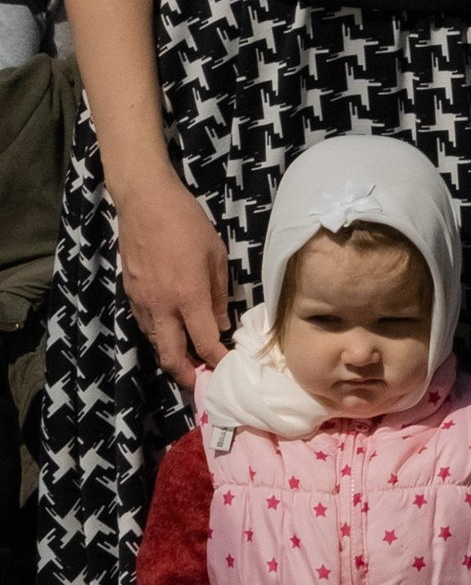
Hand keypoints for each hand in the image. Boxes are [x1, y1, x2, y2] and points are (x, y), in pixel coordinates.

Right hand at [118, 177, 233, 384]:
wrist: (145, 203)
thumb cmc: (188, 224)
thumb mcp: (216, 255)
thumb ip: (219, 294)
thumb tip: (221, 324)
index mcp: (189, 296)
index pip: (205, 342)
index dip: (217, 359)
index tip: (227, 367)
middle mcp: (163, 307)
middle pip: (171, 357)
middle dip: (187, 375)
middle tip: (201, 381)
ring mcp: (142, 303)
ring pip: (156, 344)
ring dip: (171, 356)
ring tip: (188, 359)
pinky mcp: (130, 296)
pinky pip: (145, 326)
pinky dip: (159, 336)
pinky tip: (171, 332)